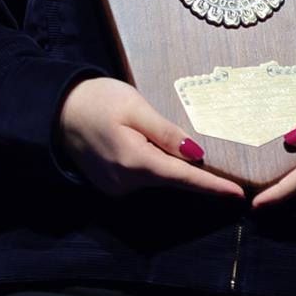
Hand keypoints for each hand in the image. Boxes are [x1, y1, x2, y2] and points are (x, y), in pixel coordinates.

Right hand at [54, 77, 243, 201]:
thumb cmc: (99, 101)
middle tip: (210, 157)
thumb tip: (196, 154)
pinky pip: (142, 179)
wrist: (59, 110)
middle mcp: (125, 182)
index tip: (236, 194)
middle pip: (171, 179)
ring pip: (157, 179)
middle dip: (194, 172)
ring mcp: (115, 188)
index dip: (211, 186)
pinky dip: (153, 168)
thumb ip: (166, 133)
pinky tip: (147, 148)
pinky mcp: (111, 186)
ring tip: (159, 139)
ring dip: (170, 166)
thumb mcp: (136, 108)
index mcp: (134, 162)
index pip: (182, 178)